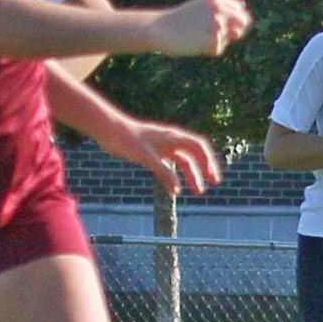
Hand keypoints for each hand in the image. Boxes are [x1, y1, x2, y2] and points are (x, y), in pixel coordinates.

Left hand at [105, 119, 224, 195]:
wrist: (109, 130)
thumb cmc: (127, 139)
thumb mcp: (147, 158)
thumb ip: (163, 173)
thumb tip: (177, 191)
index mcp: (173, 138)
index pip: (199, 147)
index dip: (209, 162)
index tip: (213, 178)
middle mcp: (171, 141)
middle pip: (195, 155)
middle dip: (205, 170)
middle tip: (212, 185)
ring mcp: (162, 146)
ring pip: (183, 161)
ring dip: (192, 175)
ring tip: (197, 191)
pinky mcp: (152, 152)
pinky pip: (169, 164)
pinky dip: (175, 176)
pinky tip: (174, 188)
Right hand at [149, 0, 252, 57]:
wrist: (158, 28)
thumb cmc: (181, 20)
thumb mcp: (202, 10)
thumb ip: (223, 17)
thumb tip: (239, 33)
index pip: (241, 10)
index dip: (236, 21)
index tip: (223, 26)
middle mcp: (219, 8)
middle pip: (244, 22)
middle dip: (237, 31)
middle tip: (215, 36)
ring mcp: (217, 24)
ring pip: (230, 37)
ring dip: (218, 41)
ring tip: (198, 37)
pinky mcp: (213, 40)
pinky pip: (219, 49)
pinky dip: (209, 50)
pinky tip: (195, 44)